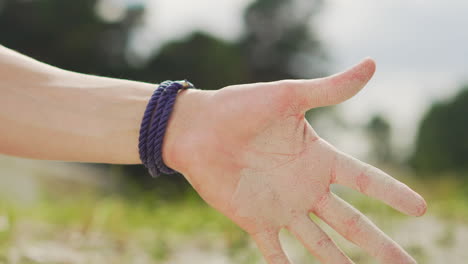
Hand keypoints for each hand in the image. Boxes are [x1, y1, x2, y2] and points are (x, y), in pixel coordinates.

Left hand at [163, 58, 426, 263]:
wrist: (196, 128)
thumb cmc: (240, 107)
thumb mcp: (288, 96)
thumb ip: (329, 89)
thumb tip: (373, 65)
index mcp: (317, 158)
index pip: (365, 180)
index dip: (392, 193)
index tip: (420, 208)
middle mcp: (305, 188)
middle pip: (352, 223)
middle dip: (380, 245)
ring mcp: (282, 207)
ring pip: (322, 244)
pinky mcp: (255, 221)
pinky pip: (276, 254)